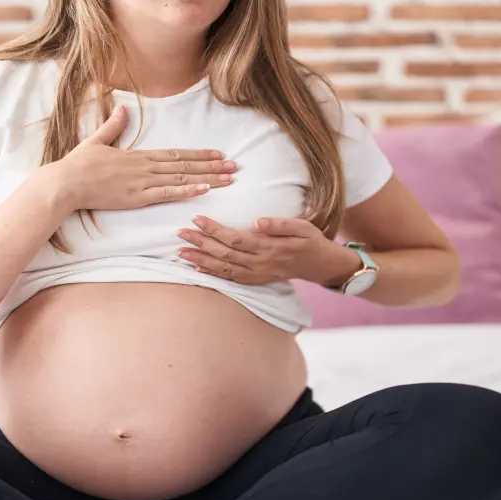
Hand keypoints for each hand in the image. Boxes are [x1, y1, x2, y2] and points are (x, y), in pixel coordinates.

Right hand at [54, 105, 235, 212]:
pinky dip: (186, 191)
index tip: (217, 154)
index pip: (175, 154)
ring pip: (181, 178)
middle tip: (234, 166)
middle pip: (185, 165)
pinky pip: (166, 194)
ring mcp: (142, 182)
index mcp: (138, 156)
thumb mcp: (96, 141)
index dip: (198, 154)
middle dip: (211, 166)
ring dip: (206, 178)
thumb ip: (112, 126)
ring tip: (228, 179)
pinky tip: (203, 190)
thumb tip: (122, 108)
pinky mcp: (136, 197)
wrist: (66, 182)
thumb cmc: (78, 165)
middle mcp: (145, 167)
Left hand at [176, 215, 345, 284]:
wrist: (320, 265)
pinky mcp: (256, 280)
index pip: (234, 238)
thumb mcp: (303, 227)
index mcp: (268, 248)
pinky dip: (213, 274)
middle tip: (180, 233)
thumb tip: (257, 221)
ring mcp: (257, 275)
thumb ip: (280, 224)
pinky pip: (230, 279)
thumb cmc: (310, 241)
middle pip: (224, 254)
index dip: (214, 229)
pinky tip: (197, 268)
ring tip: (181, 252)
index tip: (197, 219)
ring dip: (200, 260)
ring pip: (223, 268)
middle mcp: (259, 264)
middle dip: (200, 243)